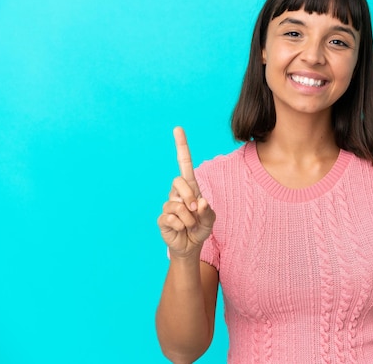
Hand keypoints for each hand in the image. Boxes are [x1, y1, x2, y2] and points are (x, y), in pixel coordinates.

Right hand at [157, 126, 215, 258]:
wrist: (191, 245)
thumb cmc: (201, 227)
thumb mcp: (210, 219)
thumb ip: (207, 210)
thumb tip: (199, 202)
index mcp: (190, 187)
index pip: (184, 163)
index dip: (181, 146)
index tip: (177, 129)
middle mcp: (176, 193)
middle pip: (179, 181)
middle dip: (189, 196)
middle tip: (195, 210)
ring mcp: (168, 205)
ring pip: (177, 205)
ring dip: (189, 218)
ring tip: (190, 225)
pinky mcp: (162, 218)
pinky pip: (171, 218)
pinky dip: (181, 226)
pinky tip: (181, 229)